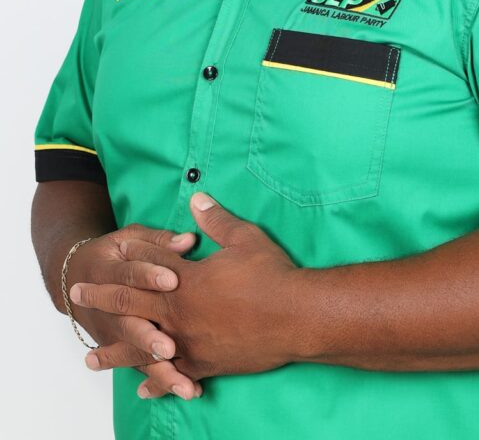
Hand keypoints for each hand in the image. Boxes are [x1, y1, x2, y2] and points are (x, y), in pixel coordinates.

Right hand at [66, 223, 202, 398]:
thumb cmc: (115, 253)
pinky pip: (139, 365)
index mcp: (109, 270)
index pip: (129, 274)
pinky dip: (159, 380)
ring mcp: (111, 330)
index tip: (173, 280)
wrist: (74, 278)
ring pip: (133, 352)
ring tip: (180, 380)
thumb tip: (189, 242)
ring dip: (157, 367)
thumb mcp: (130, 238)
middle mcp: (106, 306)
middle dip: (149, 335)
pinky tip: (183, 387)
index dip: (149, 276)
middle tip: (170, 346)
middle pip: (128, 321)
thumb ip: (158, 241)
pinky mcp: (118, 347)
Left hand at [69, 193, 303, 392]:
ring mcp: (189, 341)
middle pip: (133, 303)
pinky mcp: (204, 364)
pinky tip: (142, 388)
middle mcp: (179, 312)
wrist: (293, 316)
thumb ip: (216, 221)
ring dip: (115, 351)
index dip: (132, 255)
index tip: (111, 251)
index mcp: (186, 279)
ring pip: (142, 346)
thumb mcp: (244, 238)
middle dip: (103, 298)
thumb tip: (197, 198)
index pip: (152, 263)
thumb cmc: (270, 274)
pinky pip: (172, 374)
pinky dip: (156, 381)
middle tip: (77, 296)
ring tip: (89, 357)